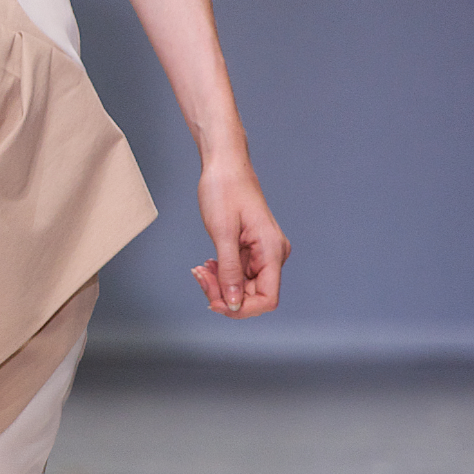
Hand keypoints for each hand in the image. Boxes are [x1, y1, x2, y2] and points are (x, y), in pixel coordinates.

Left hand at [192, 163, 290, 318]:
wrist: (225, 166)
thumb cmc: (225, 190)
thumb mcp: (223, 232)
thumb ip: (229, 270)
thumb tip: (233, 302)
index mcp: (272, 250)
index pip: (267, 299)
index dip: (241, 307)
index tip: (214, 301)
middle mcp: (273, 254)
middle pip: (253, 295)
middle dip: (224, 294)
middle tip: (200, 277)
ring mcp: (263, 253)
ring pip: (243, 286)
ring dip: (220, 285)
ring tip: (201, 270)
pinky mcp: (253, 250)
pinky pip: (239, 273)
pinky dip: (222, 274)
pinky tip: (208, 266)